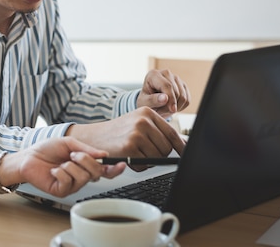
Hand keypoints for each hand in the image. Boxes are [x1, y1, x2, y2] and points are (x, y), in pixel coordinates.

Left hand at [1, 137, 125, 197]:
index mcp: (85, 165)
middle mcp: (81, 177)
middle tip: (72, 154)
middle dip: (85, 160)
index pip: (104, 171)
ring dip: (70, 165)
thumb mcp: (68, 144)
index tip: (121, 164)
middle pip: (96, 173)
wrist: (28, 157)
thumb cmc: (47, 150)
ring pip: (83, 177)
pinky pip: (68, 181)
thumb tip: (103, 155)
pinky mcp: (61, 191)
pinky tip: (53, 171)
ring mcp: (72, 185)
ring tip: (61, 162)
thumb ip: (86, 149)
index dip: (114, 169)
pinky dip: (60, 172)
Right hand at [66, 107, 185, 170]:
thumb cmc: (117, 132)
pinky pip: (145, 165)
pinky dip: (138, 166)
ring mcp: (136, 134)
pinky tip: (128, 157)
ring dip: (148, 160)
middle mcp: (142, 121)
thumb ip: (158, 131)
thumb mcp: (137, 123)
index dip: (181, 146)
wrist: (93, 137)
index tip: (185, 154)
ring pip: (157, 158)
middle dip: (159, 155)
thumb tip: (183, 144)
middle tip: (144, 152)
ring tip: (135, 153)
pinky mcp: (129, 147)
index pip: (172, 133)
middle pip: (166, 148)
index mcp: (147, 112)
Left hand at [136, 69, 190, 116]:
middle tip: (161, 111)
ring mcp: (176, 78)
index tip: (172, 110)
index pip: (167, 86)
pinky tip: (171, 107)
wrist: (151, 101)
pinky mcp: (183, 85)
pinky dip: (181, 107)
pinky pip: (187, 100)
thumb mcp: (144, 102)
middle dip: (170, 105)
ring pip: (183, 96)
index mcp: (154, 74)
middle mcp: (166, 73)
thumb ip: (153, 100)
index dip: (171, 99)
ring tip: (164, 109)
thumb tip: (165, 98)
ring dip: (176, 107)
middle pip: (176, 91)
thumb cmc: (145, 100)